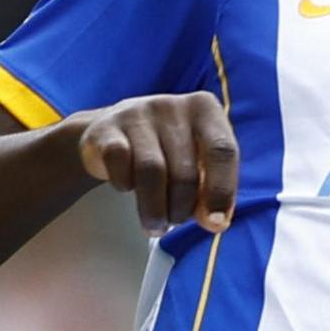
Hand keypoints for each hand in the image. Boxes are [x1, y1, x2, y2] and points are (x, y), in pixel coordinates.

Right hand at [70, 92, 237, 235]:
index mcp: (204, 109)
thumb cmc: (168, 152)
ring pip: (152, 171)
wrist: (115, 132)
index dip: (221, 192)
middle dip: (181, 209)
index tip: (215, 223)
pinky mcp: (106, 128)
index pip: (223, 151)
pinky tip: (126, 187)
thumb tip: (216, 221)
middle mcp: (172, 106)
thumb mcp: (198, 163)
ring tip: (154, 224)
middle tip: (174, 221)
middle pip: (185, 172)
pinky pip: (119, 165)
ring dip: (154, 209)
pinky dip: (124, 185)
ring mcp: (137, 114)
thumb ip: (212, 190)